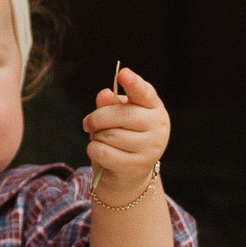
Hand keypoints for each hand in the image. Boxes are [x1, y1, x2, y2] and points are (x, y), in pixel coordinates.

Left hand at [83, 66, 169, 203]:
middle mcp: (158, 127)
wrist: (129, 172)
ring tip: (99, 138)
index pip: (144, 93)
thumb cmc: (123, 135)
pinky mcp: (136, 167)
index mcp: (154, 108)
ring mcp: (150, 148)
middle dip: (98, 118)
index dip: (133, 83)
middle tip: (87, 123)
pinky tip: (98, 151)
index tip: (123, 73)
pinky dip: (94, 150)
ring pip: (111, 135)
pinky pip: (104, 152)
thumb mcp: (117, 116)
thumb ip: (110, 104)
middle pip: (122, 115)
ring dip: (96, 136)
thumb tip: (104, 95)